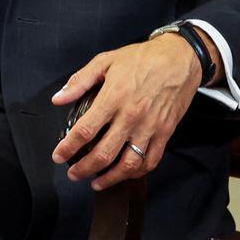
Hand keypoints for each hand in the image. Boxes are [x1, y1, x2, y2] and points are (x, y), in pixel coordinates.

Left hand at [48, 33, 202, 189]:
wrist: (180, 57)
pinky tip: (125, 173)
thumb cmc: (144, 58)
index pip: (85, 130)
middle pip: (103, 154)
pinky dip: (136, 172)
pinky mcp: (165, 132)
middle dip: (82, 169)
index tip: (58, 155)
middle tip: (73, 173)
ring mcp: (150, 126)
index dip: (67, 148)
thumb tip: (58, 99)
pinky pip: (150, 161)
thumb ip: (80, 80)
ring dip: (109, 178)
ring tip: (95, 182)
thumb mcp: (107, 60)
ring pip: (127, 164)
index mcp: (114, 97)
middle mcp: (131, 115)